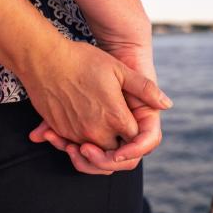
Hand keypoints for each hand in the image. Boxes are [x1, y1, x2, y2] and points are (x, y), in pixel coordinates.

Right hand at [22, 38, 171, 150]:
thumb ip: (145, 89)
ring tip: (98, 138)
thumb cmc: (84, 60)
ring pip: (92, 154)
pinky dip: (76, 144)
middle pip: (115, 153)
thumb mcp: (120, 70)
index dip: (137, 138)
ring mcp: (76, 132)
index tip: (132, 128)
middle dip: (118, 150)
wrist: (45, 58)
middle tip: (118, 140)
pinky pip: (72, 146)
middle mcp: (97, 130)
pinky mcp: (59, 131)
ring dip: (95, 152)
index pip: (135, 140)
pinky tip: (79, 130)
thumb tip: (167, 104)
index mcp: (116, 117)